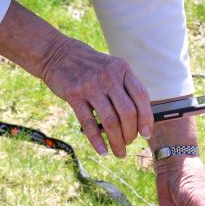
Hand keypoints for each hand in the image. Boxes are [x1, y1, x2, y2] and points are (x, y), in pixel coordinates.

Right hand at [40, 36, 152, 157]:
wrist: (57, 53)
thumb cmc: (91, 67)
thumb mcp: (113, 69)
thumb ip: (127, 88)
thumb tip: (142, 120)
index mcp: (123, 70)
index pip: (142, 97)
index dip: (146, 119)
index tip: (146, 134)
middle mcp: (109, 77)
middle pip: (128, 112)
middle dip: (131, 133)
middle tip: (129, 142)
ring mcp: (91, 86)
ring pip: (110, 121)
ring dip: (117, 141)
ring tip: (120, 152)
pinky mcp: (74, 95)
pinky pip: (89, 123)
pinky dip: (97, 140)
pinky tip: (103, 151)